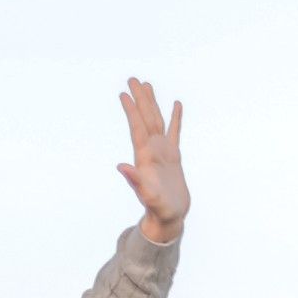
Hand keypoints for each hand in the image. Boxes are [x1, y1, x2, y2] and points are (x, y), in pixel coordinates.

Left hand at [116, 79, 187, 243]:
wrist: (168, 218)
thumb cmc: (158, 210)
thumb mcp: (146, 195)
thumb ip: (135, 180)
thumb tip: (122, 166)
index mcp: (144, 157)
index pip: (137, 128)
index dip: (131, 111)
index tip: (124, 93)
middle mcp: (151, 151)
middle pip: (145, 119)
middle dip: (139, 99)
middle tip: (133, 79)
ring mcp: (162, 152)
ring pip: (157, 121)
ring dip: (152, 104)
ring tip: (147, 85)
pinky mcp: (173, 157)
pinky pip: (174, 132)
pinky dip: (175, 118)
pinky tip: (175, 105)